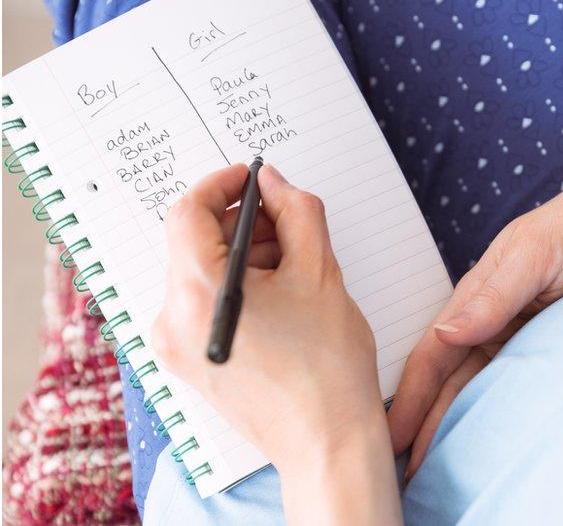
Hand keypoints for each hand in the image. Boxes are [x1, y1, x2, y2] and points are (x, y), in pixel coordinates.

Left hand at [151, 164, 399, 523]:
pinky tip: (280, 297)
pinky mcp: (189, 362)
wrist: (326, 442)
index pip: (189, 212)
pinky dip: (236, 286)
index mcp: (199, 293)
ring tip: (294, 267)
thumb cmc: (328, 367)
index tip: (253, 179)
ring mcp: (176, 346)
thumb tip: (275, 184)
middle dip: (242, 223)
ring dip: (243, 256)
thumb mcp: (321, 273)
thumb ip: (298, 213)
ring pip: (200, 273)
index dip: (223, 185)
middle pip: (194, 243)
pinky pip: (202, 303)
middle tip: (289, 222)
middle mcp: (173, 319)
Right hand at [387, 158, 562, 478]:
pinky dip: (495, 416)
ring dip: (455, 426)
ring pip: (477, 390)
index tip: (393, 436)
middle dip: (425, 423)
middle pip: (449, 381)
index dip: (411, 397)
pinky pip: (514, 389)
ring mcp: (518, 337)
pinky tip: (487, 442)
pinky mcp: (548, 348)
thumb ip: (492, 294)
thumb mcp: (534, 253)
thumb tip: (446, 332)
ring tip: (436, 468)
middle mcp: (490, 321)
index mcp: (476, 296)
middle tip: (407, 470)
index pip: (432, 355)